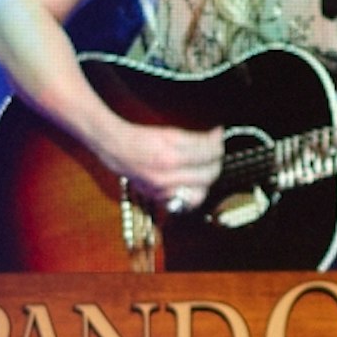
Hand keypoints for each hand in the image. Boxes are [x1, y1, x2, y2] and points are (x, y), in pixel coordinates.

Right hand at [103, 121, 226, 217]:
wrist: (117, 150)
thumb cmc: (142, 138)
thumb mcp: (170, 133)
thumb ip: (196, 139)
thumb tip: (216, 137)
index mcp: (171, 156)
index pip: (208, 154)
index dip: (218, 145)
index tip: (219, 138)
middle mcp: (167, 177)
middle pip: (208, 175)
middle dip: (217, 162)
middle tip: (216, 153)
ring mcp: (163, 191)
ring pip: (200, 193)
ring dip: (207, 181)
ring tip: (207, 169)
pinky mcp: (159, 199)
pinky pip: (185, 203)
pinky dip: (194, 193)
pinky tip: (194, 183)